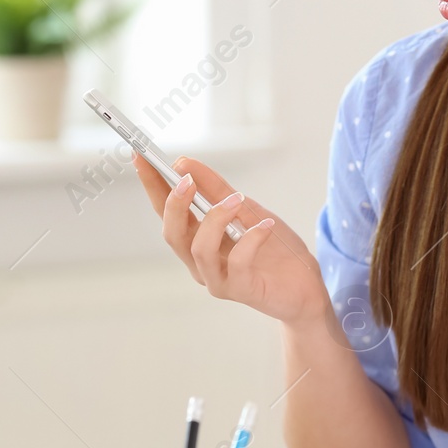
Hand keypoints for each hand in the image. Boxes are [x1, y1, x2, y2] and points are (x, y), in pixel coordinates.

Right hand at [133, 153, 328, 325]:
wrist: (306, 285)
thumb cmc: (274, 249)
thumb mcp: (246, 209)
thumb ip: (216, 189)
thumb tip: (184, 163)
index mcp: (197, 240)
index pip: (166, 212)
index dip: (152, 186)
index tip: (141, 158)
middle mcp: (200, 262)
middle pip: (173, 234)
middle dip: (174, 204)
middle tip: (186, 178)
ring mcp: (219, 279)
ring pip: (199, 249)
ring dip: (215, 219)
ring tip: (235, 200)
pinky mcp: (243, 290)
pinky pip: (238, 263)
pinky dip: (251, 239)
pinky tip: (265, 225)